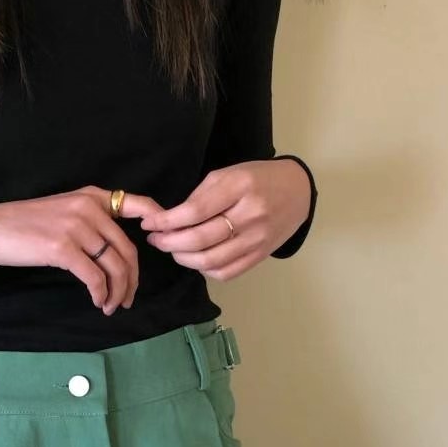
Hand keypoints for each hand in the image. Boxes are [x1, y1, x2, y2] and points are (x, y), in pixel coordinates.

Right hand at [0, 186, 162, 313]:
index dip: (159, 222)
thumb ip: (92, 221)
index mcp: (92, 197)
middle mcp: (89, 208)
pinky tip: (97, 301)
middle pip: (128, 249)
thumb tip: (116, 251)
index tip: (161, 244)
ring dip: (117, 292)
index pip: (139, 205)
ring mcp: (76, 227)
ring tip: (110, 306)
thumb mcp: (65, 211)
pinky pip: (94, 277)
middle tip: (127, 299)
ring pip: (114, 266)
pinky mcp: (62, 248)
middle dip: (131, 280)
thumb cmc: (27, 225)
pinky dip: (100, 294)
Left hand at [138, 158, 312, 280]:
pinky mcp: (261, 255)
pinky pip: (226, 272)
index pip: (195, 211)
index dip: (167, 221)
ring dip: (183, 258)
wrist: (297, 192)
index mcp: (240, 187)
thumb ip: (199, 197)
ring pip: (211, 260)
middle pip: (200, 239)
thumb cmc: (257, 179)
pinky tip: (196, 259)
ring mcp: (257, 239)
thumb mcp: (227, 175)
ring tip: (173, 249)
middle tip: (156, 239)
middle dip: (170, 243)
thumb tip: (169, 220)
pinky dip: (205, 270)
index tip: (150, 224)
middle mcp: (250, 215)